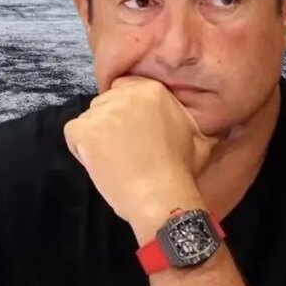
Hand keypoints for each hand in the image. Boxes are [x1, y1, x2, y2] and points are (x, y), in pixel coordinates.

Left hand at [63, 76, 214, 230]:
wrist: (161, 196)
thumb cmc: (181, 171)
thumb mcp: (198, 136)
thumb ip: (190, 118)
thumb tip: (211, 116)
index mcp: (152, 90)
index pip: (125, 89)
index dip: (126, 112)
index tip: (132, 132)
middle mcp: (125, 95)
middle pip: (106, 103)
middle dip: (112, 124)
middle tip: (125, 150)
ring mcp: (102, 112)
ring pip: (90, 119)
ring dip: (97, 137)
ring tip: (115, 159)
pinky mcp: (83, 130)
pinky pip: (73, 134)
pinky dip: (80, 149)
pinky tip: (100, 163)